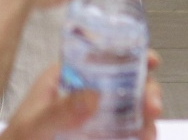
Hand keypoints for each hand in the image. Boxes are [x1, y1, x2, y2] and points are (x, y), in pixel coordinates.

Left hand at [1, 59, 163, 139]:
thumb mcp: (34, 125)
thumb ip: (59, 112)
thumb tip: (93, 95)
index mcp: (66, 77)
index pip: (101, 57)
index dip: (131, 55)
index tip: (151, 61)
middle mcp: (83, 94)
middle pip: (125, 83)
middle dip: (146, 91)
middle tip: (153, 106)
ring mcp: (93, 117)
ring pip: (130, 110)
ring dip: (146, 118)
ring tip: (148, 133)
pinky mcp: (98, 136)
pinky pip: (125, 132)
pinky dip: (138, 134)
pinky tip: (144, 138)